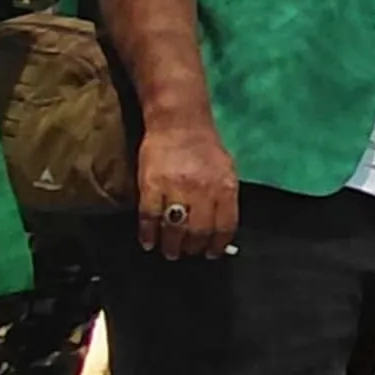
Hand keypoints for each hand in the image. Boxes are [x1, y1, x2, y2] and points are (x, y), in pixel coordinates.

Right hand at [133, 116, 238, 259]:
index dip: (217, 244)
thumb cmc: (204, 147)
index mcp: (225, 186)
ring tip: (170, 252)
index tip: (211, 253)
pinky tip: (148, 242)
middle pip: (198, 231)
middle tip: (187, 253)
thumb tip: (223, 232)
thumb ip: (225, 199)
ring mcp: (175, 187)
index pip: (224, 226)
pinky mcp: (151, 184)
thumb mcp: (226, 171)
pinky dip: (148, 233)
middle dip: (192, 248)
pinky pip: (149, 217)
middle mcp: (202, 189)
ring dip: (171, 246)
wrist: (178, 121)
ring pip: (174, 228)